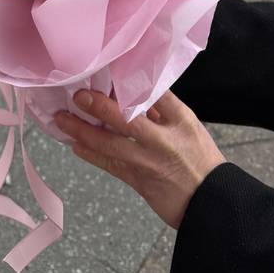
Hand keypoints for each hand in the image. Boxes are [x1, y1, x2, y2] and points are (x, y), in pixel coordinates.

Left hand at [55, 89, 224, 230]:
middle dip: (98, 106)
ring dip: (83, 132)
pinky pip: (111, 166)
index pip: (155, 94)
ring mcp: (149, 162)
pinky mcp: (139, 181)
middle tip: (77, 96)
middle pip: (126, 119)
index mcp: (180, 121)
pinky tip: (76, 146)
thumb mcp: (189, 126)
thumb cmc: (200, 159)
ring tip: (62, 120)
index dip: (129, 82)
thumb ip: (164, 108)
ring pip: (110, 145)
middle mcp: (162, 140)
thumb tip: (137, 88)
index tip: (107, 70)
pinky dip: (92, 155)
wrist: (211, 202)